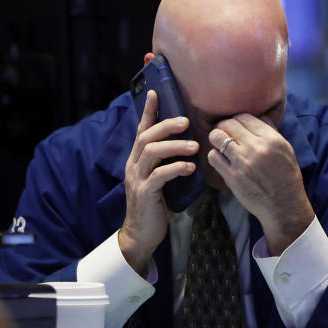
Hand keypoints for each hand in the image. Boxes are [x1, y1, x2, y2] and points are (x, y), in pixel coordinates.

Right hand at [119, 90, 198, 272]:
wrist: (141, 234)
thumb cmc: (156, 204)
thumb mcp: (161, 178)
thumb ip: (168, 162)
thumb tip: (191, 145)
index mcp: (138, 160)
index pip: (141, 130)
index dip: (148, 112)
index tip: (155, 93)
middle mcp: (134, 165)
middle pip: (146, 137)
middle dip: (166, 125)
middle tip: (186, 121)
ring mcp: (137, 179)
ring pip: (152, 153)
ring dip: (174, 146)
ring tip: (193, 146)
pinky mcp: (144, 194)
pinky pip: (159, 176)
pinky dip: (176, 168)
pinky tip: (190, 167)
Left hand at [207, 114, 313, 254]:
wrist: (284, 206)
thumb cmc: (286, 177)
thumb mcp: (286, 149)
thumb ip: (272, 131)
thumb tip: (259, 116)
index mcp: (272, 139)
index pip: (244, 117)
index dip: (237, 119)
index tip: (235, 125)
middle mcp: (256, 148)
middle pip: (229, 124)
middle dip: (224, 126)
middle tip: (224, 131)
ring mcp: (242, 163)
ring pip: (217, 137)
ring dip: (216, 138)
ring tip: (220, 143)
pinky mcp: (232, 177)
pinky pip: (213, 157)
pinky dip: (214, 155)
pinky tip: (221, 158)